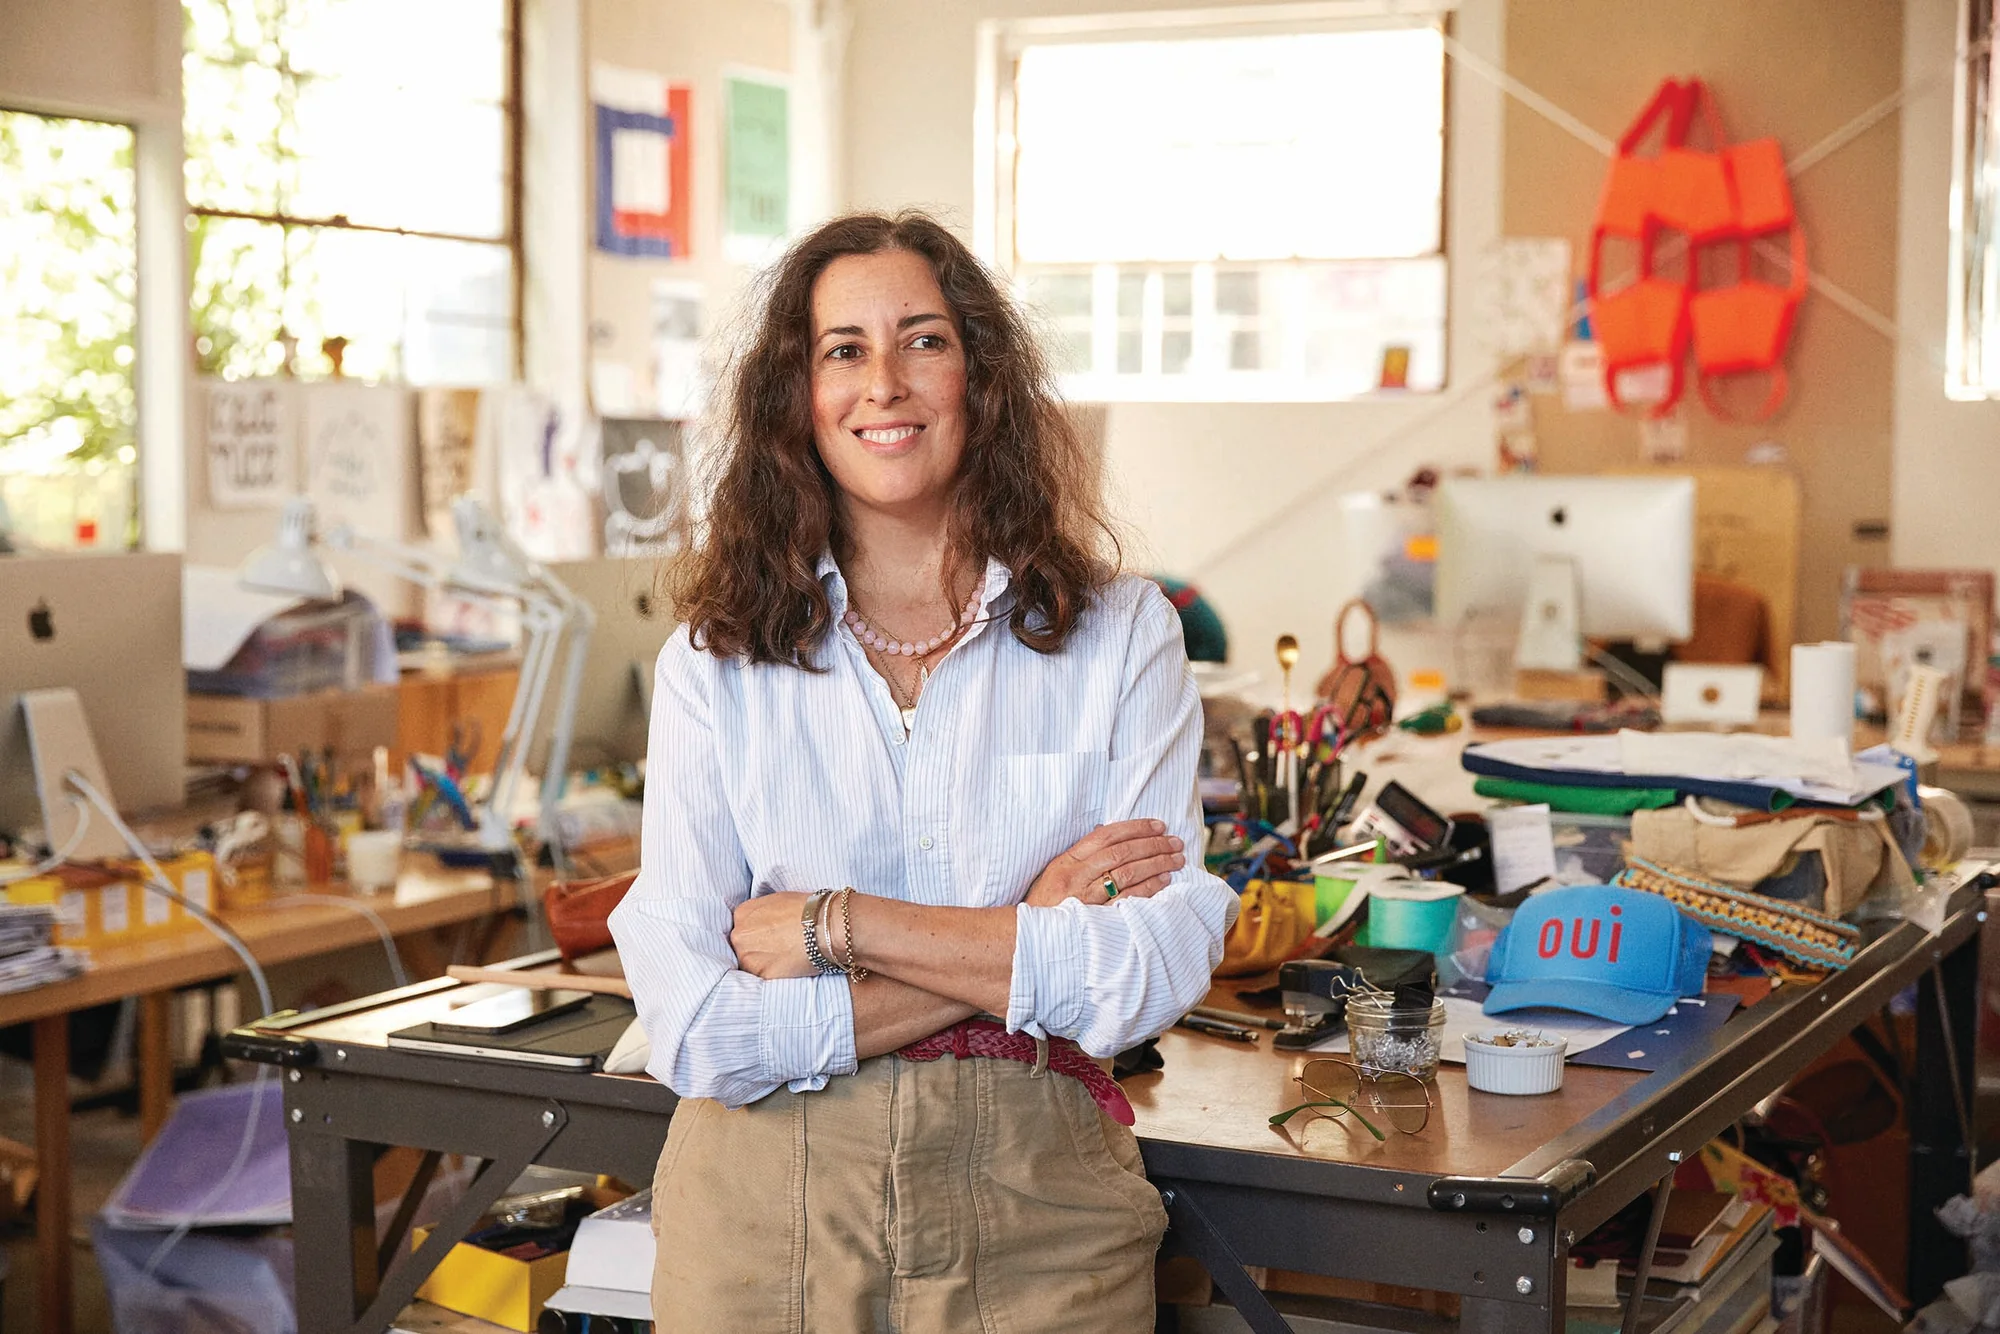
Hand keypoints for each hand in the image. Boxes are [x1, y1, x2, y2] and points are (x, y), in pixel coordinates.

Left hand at [730, 891, 821, 979]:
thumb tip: (763, 922)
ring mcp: (748, 956)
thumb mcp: (777, 900)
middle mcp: (739, 935)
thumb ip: (762, 913)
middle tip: (778, 947)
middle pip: (743, 945)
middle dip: (757, 947)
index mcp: (742, 914)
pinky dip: (773, 973)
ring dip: (763, 962)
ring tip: (784, 957)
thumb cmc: (806, 909)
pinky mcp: (761, 974)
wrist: (823, 926)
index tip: (769, 935)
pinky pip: (762, 976)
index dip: (757, 932)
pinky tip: (787, 965)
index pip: (742, 927)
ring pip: (750, 963)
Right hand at [1025, 819, 1186, 907]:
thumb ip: (1080, 856)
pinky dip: (1148, 888)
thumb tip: (1105, 832)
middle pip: (1121, 853)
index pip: (1105, 835)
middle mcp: (1075, 877)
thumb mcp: (1055, 874)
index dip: (1135, 828)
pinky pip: (1126, 900)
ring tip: (1175, 860)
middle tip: (1175, 843)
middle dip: (1152, 845)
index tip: (1158, 825)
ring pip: (1126, 874)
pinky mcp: (1095, 919)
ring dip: (1155, 864)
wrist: (1028, 939)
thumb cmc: (1044, 905)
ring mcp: (1085, 898)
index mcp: (1067, 861)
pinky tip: (1163, 881)